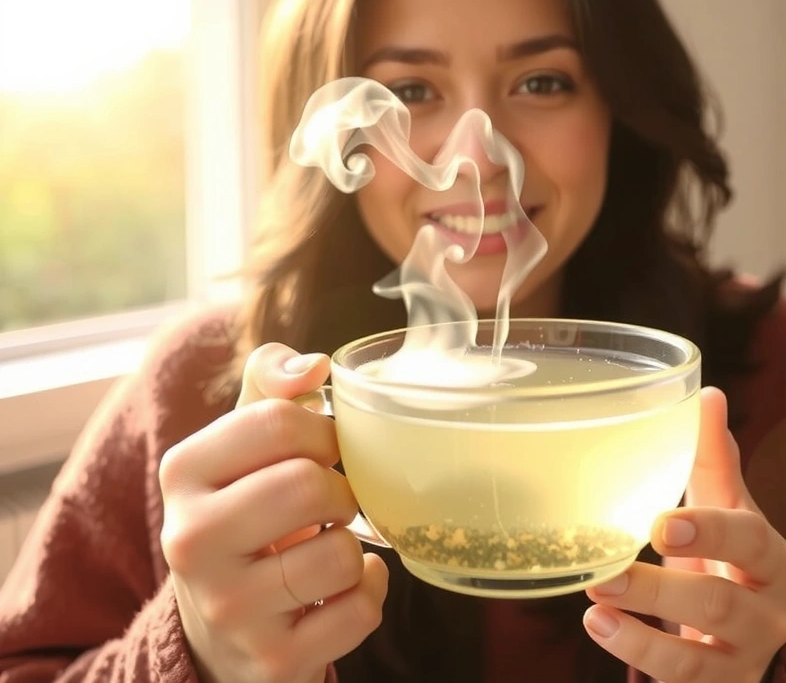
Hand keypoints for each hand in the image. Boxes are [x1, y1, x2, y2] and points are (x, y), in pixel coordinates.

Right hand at [159, 343, 388, 682]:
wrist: (220, 629)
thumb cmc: (246, 513)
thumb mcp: (241, 444)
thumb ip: (271, 385)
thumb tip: (315, 365)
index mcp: (183, 471)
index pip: (279, 420)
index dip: (324, 431)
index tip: (324, 451)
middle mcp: (191, 540)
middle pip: (309, 485)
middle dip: (341, 490)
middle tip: (332, 502)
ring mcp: (229, 608)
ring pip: (339, 553)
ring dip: (353, 546)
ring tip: (328, 547)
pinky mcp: (271, 659)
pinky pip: (360, 610)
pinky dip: (369, 593)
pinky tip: (343, 589)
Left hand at [583, 387, 785, 682]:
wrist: (746, 637)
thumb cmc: (727, 560)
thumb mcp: (726, 511)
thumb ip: (713, 460)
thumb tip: (705, 393)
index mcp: (771, 558)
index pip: (750, 542)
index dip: (710, 534)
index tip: (661, 526)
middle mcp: (767, 613)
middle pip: (721, 604)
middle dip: (660, 591)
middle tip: (604, 574)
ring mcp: (743, 659)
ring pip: (698, 657)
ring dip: (641, 638)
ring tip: (593, 609)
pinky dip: (640, 660)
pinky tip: (601, 630)